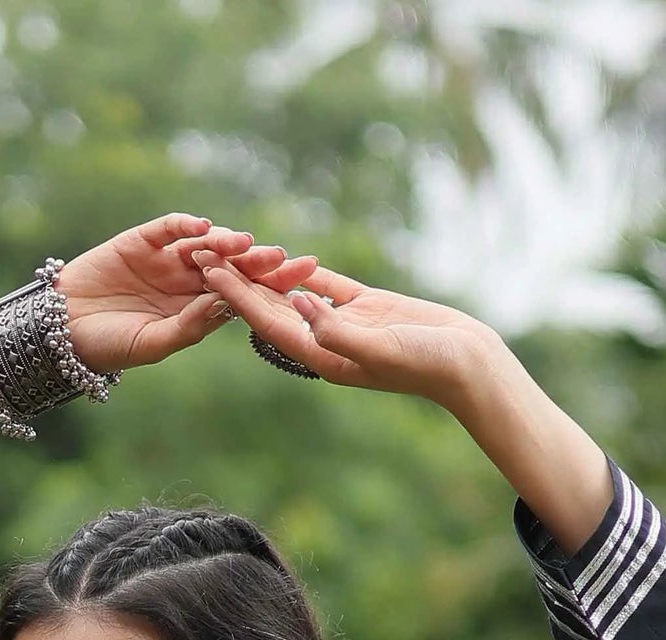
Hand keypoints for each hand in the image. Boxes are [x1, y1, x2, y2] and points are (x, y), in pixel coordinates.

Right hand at [56, 214, 320, 374]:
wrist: (60, 331)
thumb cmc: (107, 346)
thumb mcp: (152, 344)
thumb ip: (189, 326)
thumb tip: (228, 306)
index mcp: (196, 310)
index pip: (241, 294)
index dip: (271, 287)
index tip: (302, 283)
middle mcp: (187, 282)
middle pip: (232, 265)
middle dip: (260, 262)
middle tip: (286, 259)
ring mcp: (166, 259)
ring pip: (205, 244)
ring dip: (226, 242)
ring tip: (244, 244)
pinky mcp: (142, 240)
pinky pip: (169, 227)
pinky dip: (185, 225)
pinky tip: (201, 228)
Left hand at [193, 252, 503, 411]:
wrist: (466, 364)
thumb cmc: (426, 364)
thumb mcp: (379, 349)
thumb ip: (337, 329)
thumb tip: (298, 303)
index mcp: (322, 356)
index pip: (268, 322)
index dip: (235, 296)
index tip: (206, 271)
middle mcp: (326, 342)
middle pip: (270, 308)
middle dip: (235, 282)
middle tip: (198, 252)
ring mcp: (345, 324)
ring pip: (294, 293)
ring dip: (263, 273)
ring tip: (230, 248)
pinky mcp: (366, 307)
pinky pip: (326, 284)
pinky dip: (302, 270)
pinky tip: (279, 256)